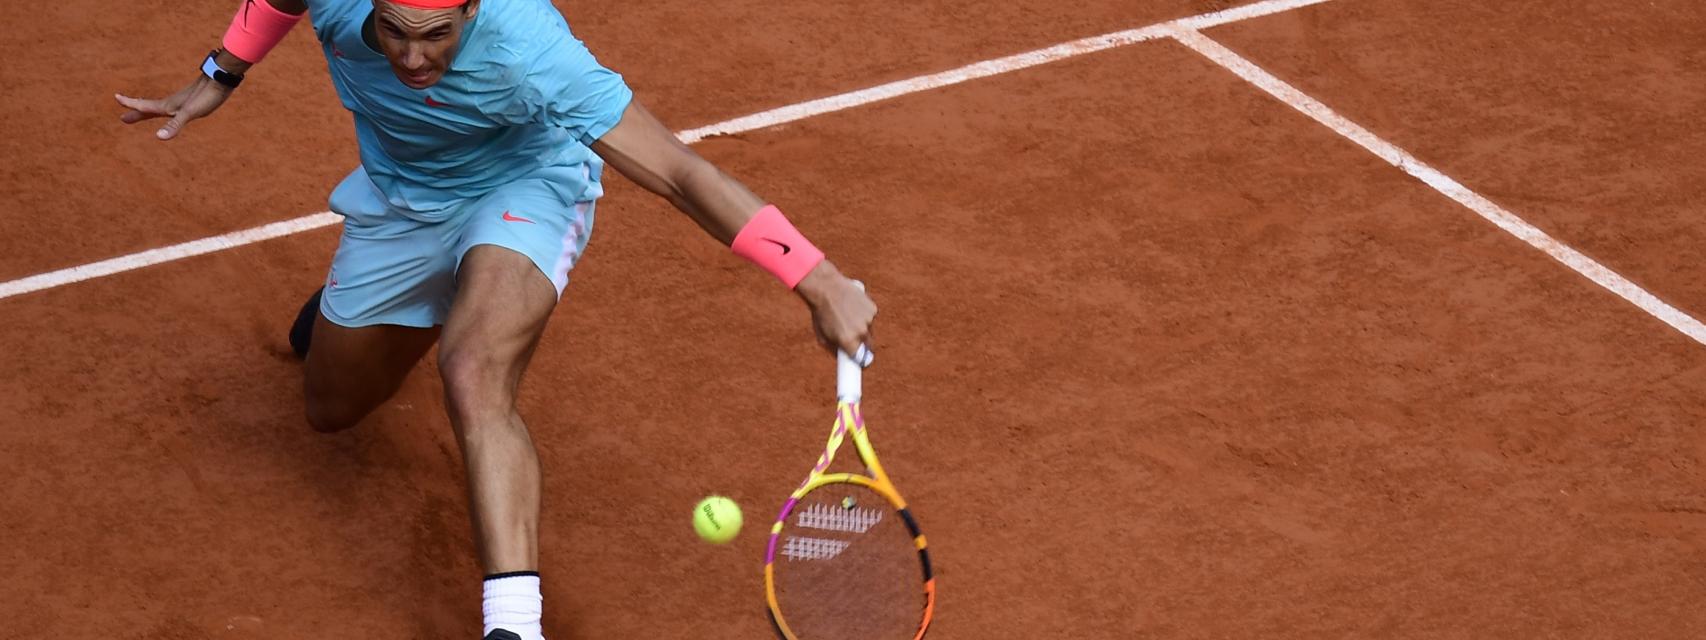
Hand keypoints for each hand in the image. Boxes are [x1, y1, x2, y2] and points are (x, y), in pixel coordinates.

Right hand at [115, 74, 235, 140]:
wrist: (220, 81)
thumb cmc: (205, 97)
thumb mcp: (189, 113)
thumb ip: (174, 125)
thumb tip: (158, 137)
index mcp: (168, 106)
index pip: (144, 106)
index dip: (130, 104)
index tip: (116, 97)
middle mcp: (172, 103)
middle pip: (149, 109)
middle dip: (136, 113)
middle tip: (123, 118)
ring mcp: (182, 102)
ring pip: (160, 108)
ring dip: (149, 111)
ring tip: (143, 113)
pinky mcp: (192, 102)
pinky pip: (175, 108)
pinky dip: (168, 111)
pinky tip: (173, 112)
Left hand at [796, 262, 877, 362]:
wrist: (825, 288)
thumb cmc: (821, 313)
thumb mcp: (822, 336)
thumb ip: (834, 351)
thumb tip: (844, 359)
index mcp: (848, 341)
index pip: (862, 361)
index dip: (862, 363)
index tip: (861, 364)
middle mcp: (861, 332)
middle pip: (869, 347)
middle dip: (863, 346)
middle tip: (853, 339)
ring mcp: (868, 319)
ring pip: (869, 330)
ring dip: (862, 327)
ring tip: (847, 316)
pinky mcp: (872, 308)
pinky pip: (870, 317)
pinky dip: (864, 315)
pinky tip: (853, 307)